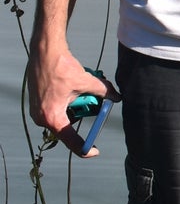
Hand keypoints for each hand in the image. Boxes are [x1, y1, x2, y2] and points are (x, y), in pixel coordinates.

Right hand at [27, 42, 114, 156]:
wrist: (44, 51)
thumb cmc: (61, 67)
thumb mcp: (86, 81)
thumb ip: (103, 92)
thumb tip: (117, 97)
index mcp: (53, 118)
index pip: (70, 140)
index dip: (84, 148)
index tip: (94, 151)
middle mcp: (43, 118)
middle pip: (69, 125)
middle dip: (83, 113)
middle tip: (91, 99)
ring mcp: (38, 112)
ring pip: (64, 115)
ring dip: (76, 105)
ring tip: (79, 88)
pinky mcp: (38, 104)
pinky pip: (58, 109)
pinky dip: (68, 101)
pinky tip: (70, 87)